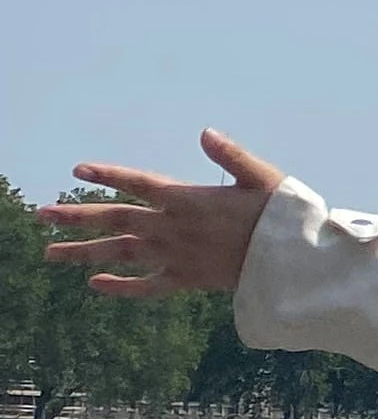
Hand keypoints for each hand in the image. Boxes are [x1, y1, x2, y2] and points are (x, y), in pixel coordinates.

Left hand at [39, 132, 284, 297]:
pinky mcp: (187, 279)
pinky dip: (120, 286)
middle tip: (42, 215)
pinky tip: (94, 283)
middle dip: (77, 217)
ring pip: (122, 253)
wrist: (293, 264)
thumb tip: (204, 133)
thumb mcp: (264, 177)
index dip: (108, 176)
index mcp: (191, 200)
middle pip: (118, 220)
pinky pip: (146, 285)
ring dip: (83, 252)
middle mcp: (175, 228)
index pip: (140, 184)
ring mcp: (177, 256)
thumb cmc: (283, 216)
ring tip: (50, 252)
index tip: (79, 171)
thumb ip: (231, 155)